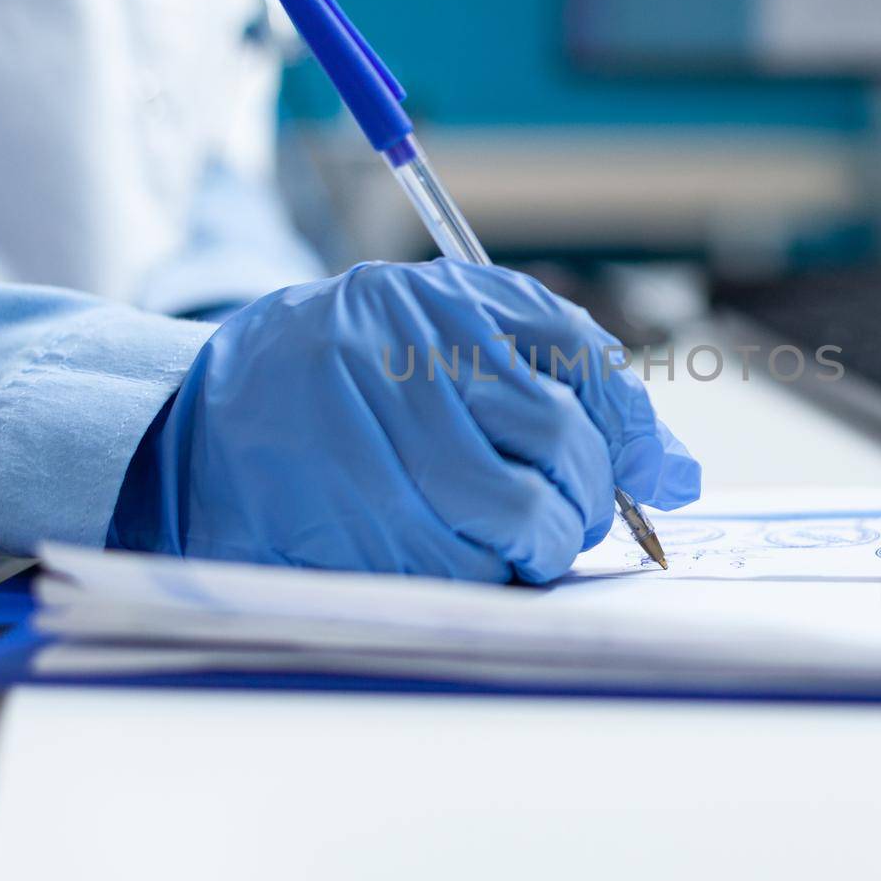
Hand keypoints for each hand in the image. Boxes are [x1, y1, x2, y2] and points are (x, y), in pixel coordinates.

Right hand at [110, 260, 700, 582]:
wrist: (204, 417)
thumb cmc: (349, 371)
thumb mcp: (447, 333)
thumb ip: (563, 378)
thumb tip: (676, 475)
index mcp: (438, 303)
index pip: (579, 364)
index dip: (633, 433)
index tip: (657, 478)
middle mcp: (401, 357)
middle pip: (556, 440)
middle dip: (589, 496)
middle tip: (575, 518)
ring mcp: (363, 437)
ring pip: (509, 514)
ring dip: (541, 547)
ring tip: (525, 543)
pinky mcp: (333, 520)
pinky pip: (448, 567)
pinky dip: (479, 577)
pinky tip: (463, 558)